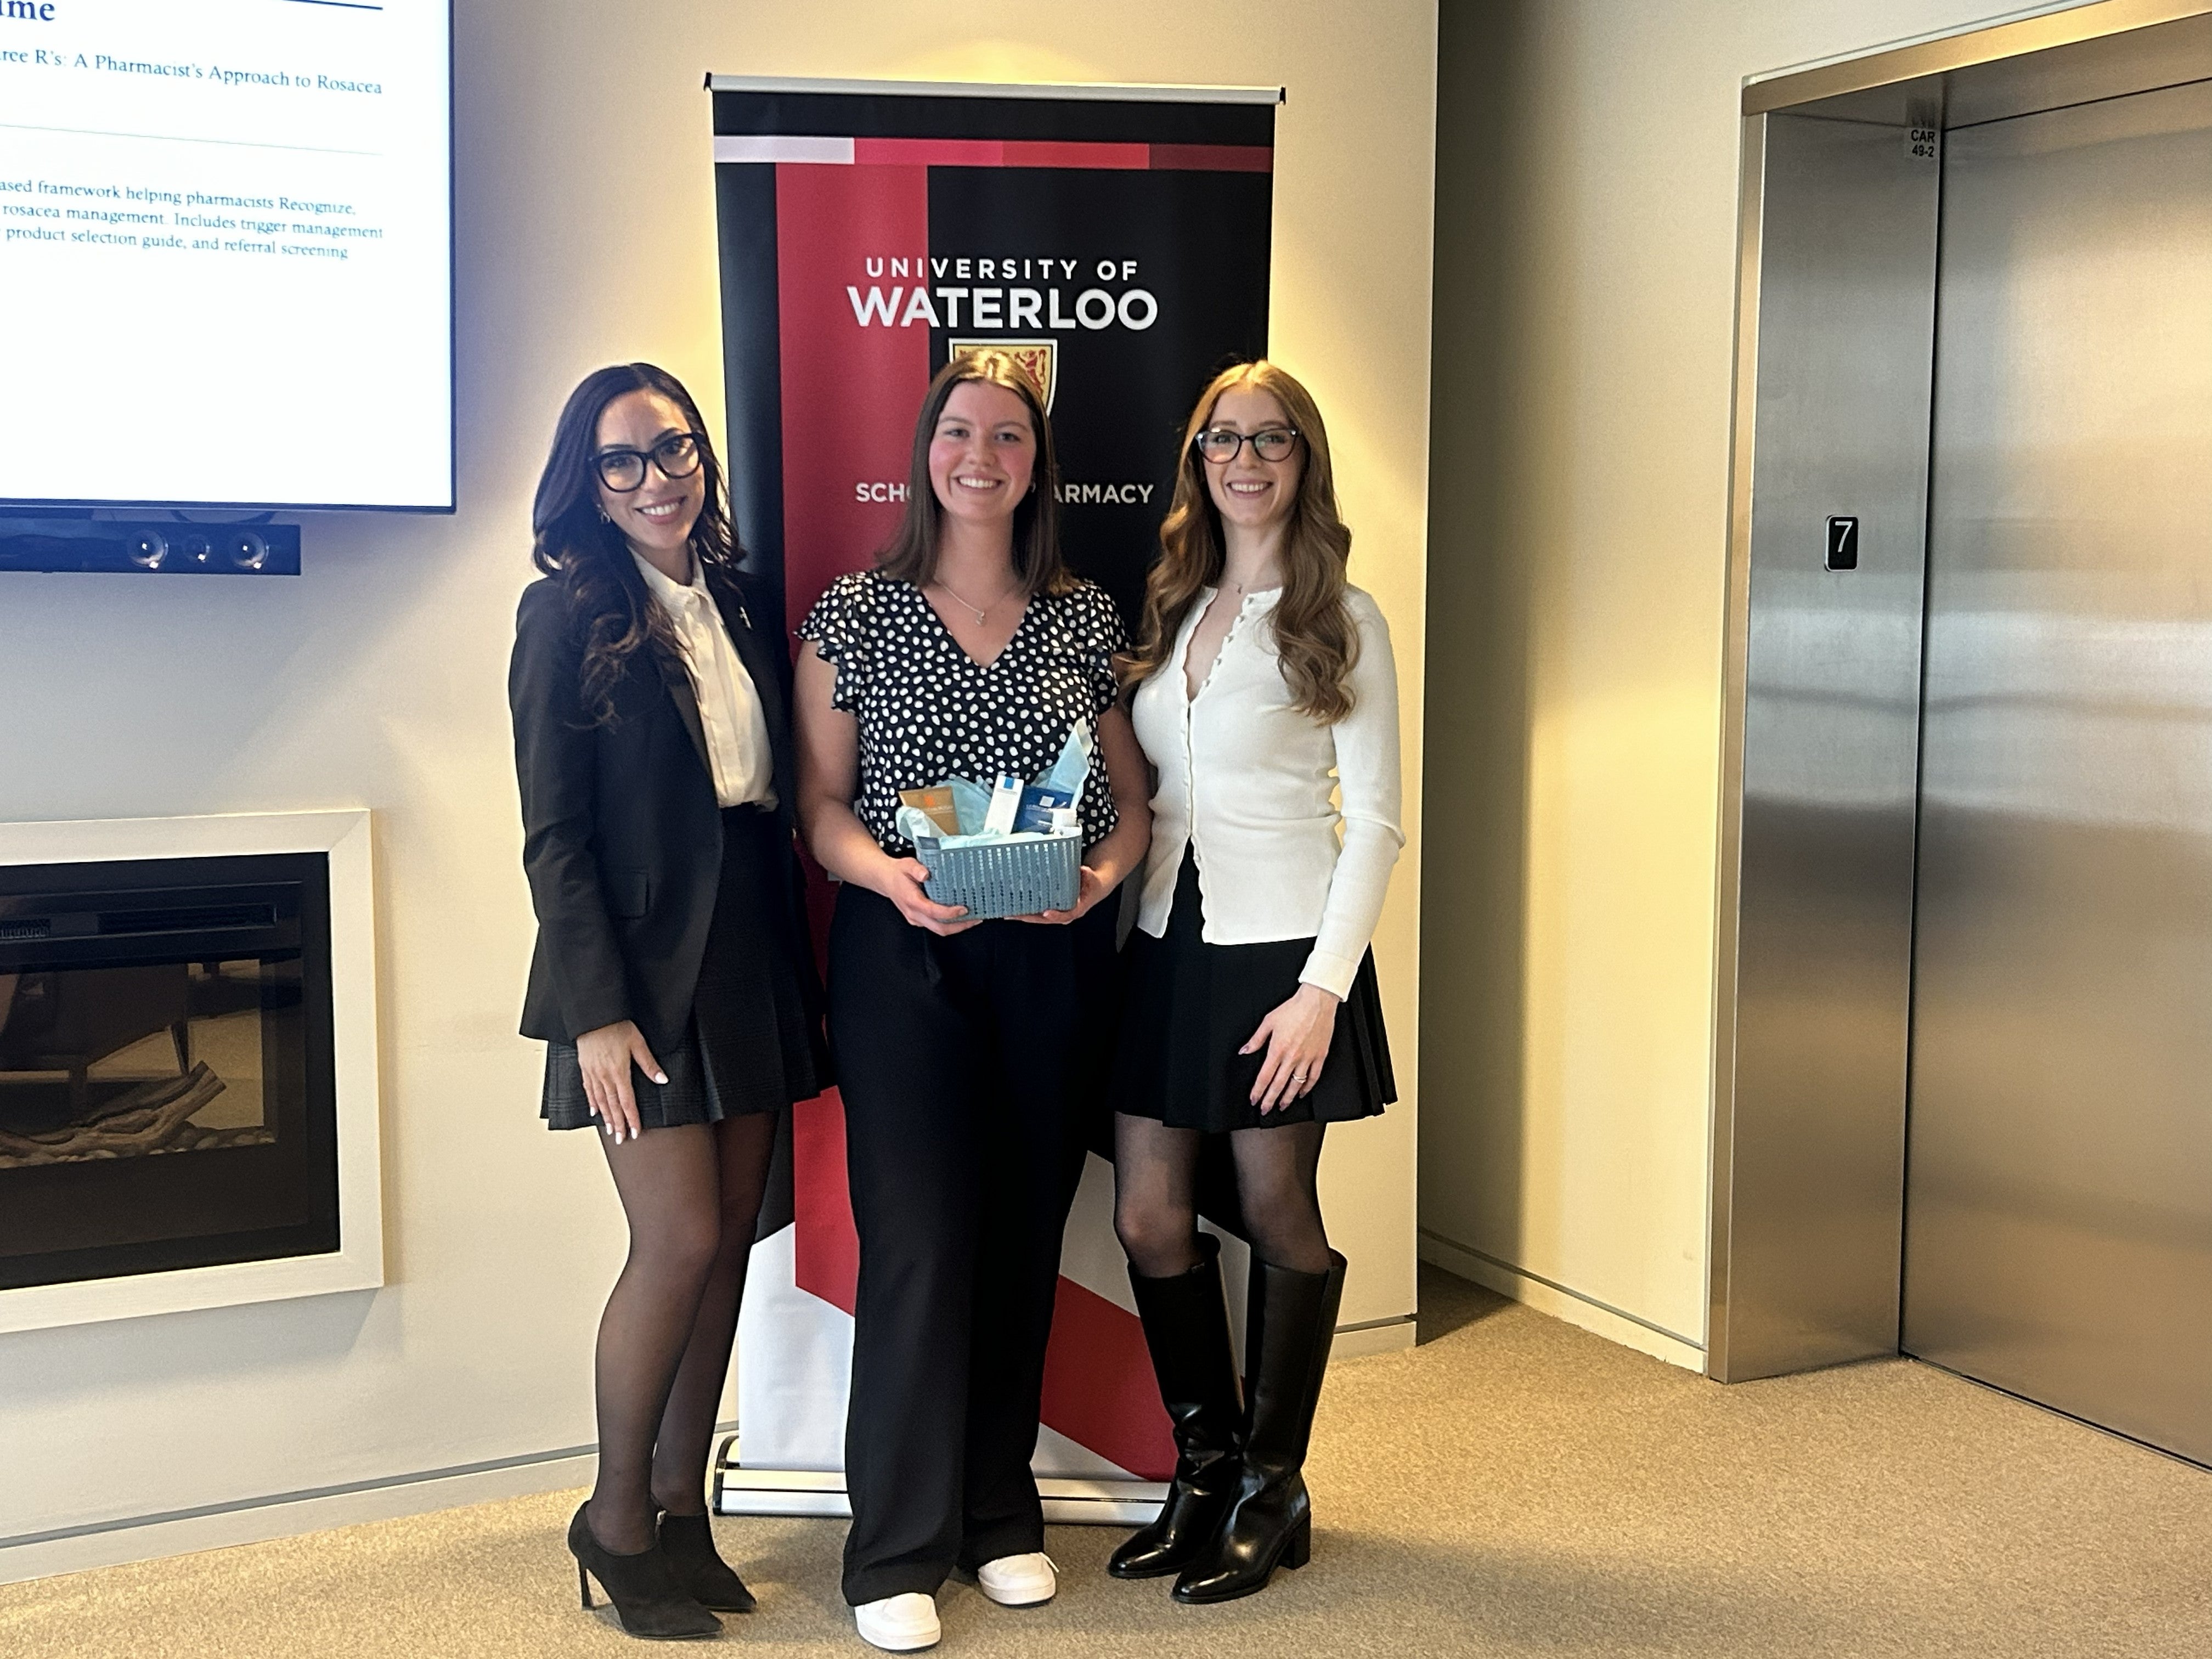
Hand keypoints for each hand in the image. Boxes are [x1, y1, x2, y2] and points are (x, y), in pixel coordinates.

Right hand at [575, 1019, 664, 1142]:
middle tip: (621, 1139)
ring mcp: (593, 1073)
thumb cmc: (616, 1026)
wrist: (593, 1015)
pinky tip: (594, 1111)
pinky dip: (592, 1102)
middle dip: (618, 1124)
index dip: (632, 1118)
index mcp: (619, 1072)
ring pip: (600, 1100)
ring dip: (606, 1117)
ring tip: (610, 1130)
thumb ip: (649, 1063)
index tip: (635, 1132)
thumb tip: (662, 1080)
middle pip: (613, 1105)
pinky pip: (588, 1090)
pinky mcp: (585, 1068)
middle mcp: (605, 1076)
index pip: (627, 1101)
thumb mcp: (637, 1042)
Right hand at [883, 856, 977, 934]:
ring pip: (939, 929)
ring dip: (957, 927)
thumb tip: (925, 874)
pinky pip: (936, 926)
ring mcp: (916, 919)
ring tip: (973, 919)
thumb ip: (916, 869)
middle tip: (976, 919)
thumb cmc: (898, 872)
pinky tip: (960, 917)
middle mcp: (914, 913)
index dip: (949, 913)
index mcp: (912, 901)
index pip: (933, 911)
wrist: (886, 879)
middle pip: (939, 927)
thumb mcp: (907, 864)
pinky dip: (950, 924)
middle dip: (960, 925)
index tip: (964, 909)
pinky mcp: (919, 920)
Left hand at [1013, 863, 1110, 925]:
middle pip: (1046, 919)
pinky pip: (1037, 913)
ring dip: (1023, 916)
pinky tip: (1014, 909)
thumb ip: (1087, 874)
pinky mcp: (1051, 910)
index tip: (1047, 912)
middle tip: (1015, 914)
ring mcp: (1057, 913)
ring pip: (1039, 918)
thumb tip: (1082, 870)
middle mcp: (1065, 914)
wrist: (1093, 888)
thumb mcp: (1092, 878)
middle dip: (1029, 917)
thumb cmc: (1092, 883)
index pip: (1066, 915)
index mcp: (1077, 908)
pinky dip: (1026, 911)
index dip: (1056, 915)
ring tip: (1008, 913)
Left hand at [1243, 984, 1339, 1113]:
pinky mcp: (1320, 1056)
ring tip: (1282, 1106)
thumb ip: (1256, 1039)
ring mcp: (1307, 1058)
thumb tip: (1245, 1050)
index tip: (1254, 1099)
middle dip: (1270, 1100)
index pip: (1265, 1077)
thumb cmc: (1294, 1009)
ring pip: (1296, 1085)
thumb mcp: (1268, 1021)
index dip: (1258, 1091)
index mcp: (1278, 1049)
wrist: (1317, 1002)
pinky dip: (1307, 1088)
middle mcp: (1292, 1057)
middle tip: (1265, 1109)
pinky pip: (1313, 1077)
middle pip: (1278, 1085)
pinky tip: (1301, 1093)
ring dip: (1287, 1098)